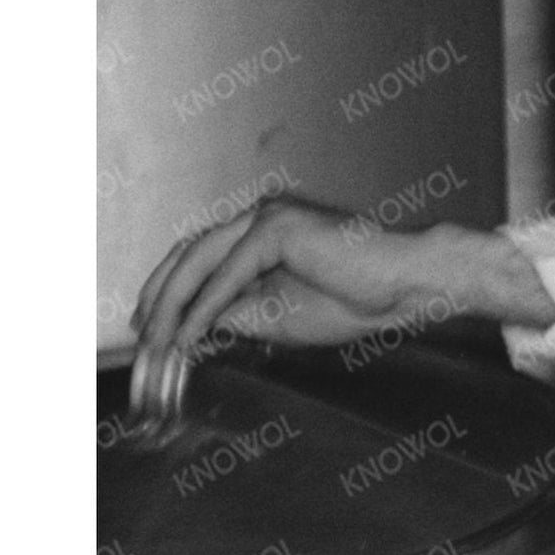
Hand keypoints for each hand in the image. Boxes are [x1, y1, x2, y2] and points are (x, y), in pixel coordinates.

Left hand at [125, 196, 552, 418]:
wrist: (413, 283)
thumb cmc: (365, 297)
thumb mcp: (284, 315)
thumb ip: (238, 314)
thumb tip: (195, 328)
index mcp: (266, 230)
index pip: (203, 257)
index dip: (171, 291)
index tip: (153, 323)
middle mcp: (260, 216)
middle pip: (190, 253)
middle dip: (159, 296)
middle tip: (140, 332)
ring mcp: (266, 217)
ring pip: (199, 261)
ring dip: (171, 304)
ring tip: (156, 338)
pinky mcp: (275, 229)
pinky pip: (225, 274)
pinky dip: (202, 306)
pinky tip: (188, 333)